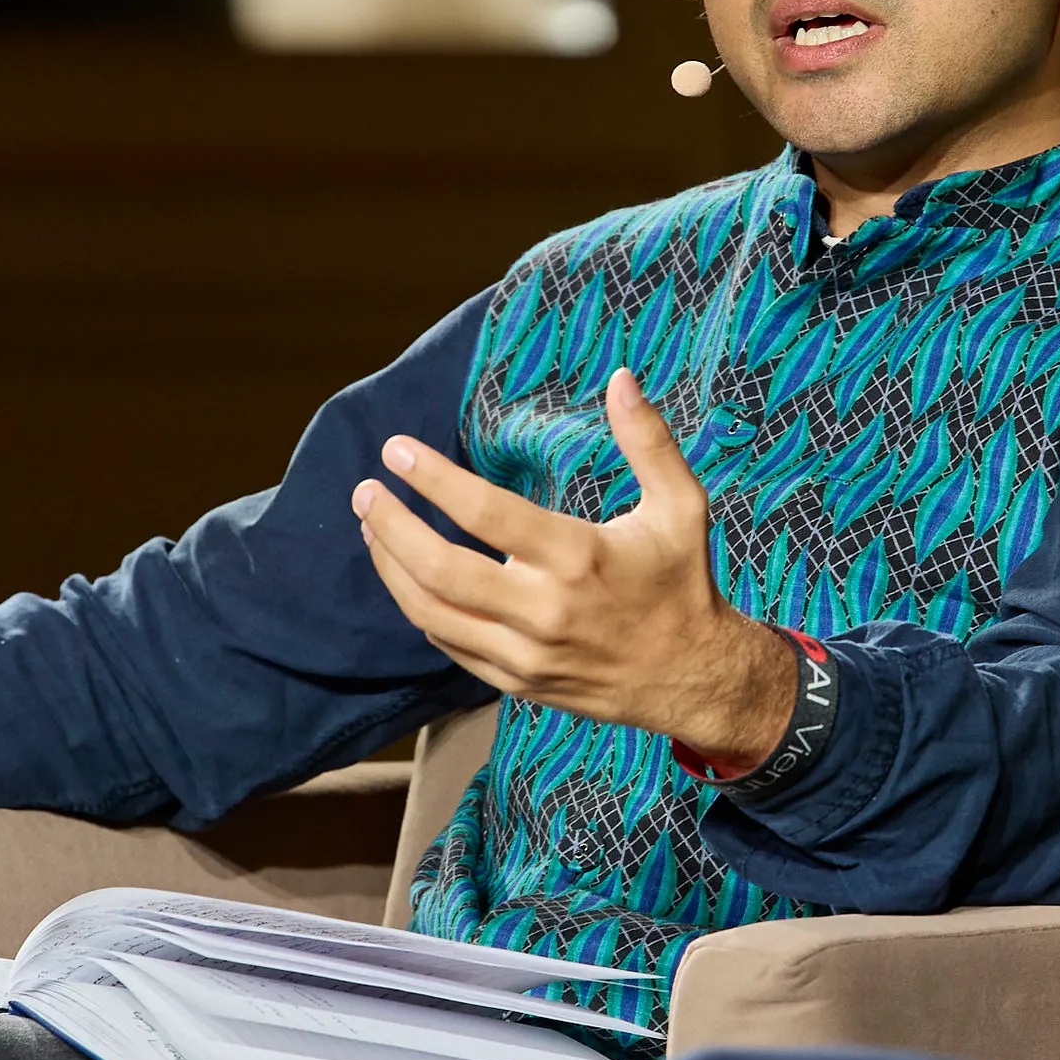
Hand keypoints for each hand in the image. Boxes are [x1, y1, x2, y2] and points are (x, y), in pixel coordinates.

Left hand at [351, 368, 798, 764]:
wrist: (692, 679)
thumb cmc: (682, 583)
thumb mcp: (681, 506)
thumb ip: (649, 441)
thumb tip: (621, 378)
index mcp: (579, 558)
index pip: (486, 514)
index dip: (433, 479)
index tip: (396, 451)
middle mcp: (545, 610)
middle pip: (441, 569)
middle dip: (391, 527)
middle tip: (367, 492)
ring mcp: (526, 653)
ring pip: (432, 613)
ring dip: (390, 569)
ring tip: (373, 528)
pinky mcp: (517, 682)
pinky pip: (449, 645)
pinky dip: (419, 608)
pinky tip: (406, 576)